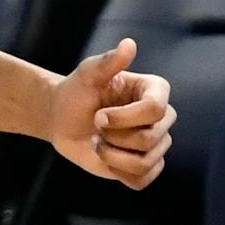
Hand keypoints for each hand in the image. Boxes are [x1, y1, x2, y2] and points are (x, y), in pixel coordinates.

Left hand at [50, 37, 174, 190]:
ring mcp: (155, 144)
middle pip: (150, 139)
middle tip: (97, 126)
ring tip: (100, 143)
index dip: (123, 118)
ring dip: (112, 156)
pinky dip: (118, 172)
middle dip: (114, 137)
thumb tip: (128, 44)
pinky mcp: (144, 166)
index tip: (99, 114)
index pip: (155, 110)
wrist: (62, 118)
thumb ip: (108, 62)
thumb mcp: (87, 74)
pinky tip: (106, 158)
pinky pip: (141, 181)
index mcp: (155, 91)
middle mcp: (162, 118)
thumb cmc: (76, 92)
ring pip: (145, 163)